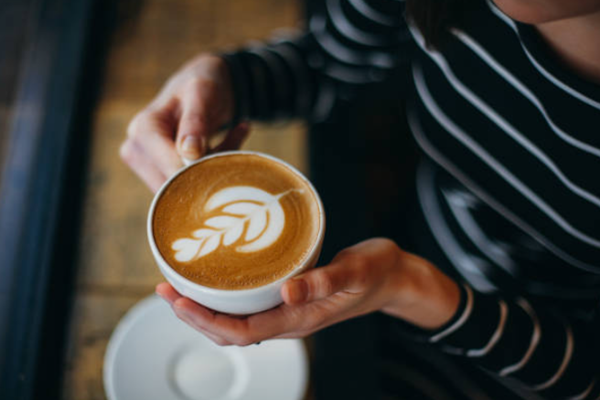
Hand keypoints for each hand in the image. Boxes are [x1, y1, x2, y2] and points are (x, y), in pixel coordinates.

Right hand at [120, 54, 248, 191]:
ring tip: (233, 140)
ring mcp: (145, 163)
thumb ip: (196, 121)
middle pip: (174, 183)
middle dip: (208, 171)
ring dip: (212, 171)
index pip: (171, 168)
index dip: (201, 171)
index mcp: (144, 129)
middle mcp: (136, 149)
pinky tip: (227, 146)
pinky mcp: (158, 172)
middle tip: (236, 146)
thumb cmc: (203, 83)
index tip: (228, 160)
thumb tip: (189, 153)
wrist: (203, 84)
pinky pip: (186, 187)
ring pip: (181, 189)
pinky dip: (209, 172)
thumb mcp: (203, 93)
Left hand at [156, 238, 461, 345]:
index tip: (178, 301)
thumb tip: (288, 291)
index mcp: (299, 319)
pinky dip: (225, 298)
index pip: (242, 332)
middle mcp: (289, 319)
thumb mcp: (355, 272)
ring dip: (205, 308)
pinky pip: (249, 306)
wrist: (394, 277)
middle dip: (194, 315)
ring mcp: (289, 310)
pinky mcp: (290, 297)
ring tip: (178, 288)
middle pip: (230, 331)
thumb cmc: (376, 273)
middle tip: (165, 290)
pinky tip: (215, 282)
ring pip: (236, 320)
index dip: (206, 320)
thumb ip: (324, 281)